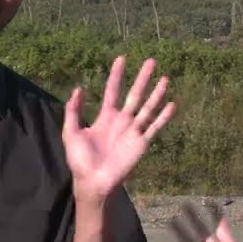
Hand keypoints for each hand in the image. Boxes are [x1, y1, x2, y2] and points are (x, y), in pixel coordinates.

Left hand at [62, 55, 174, 201]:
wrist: (93, 182)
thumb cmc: (79, 161)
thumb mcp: (71, 133)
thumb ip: (73, 112)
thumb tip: (78, 89)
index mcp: (105, 117)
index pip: (112, 91)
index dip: (116, 75)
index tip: (122, 59)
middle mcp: (121, 121)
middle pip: (134, 95)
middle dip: (142, 78)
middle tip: (151, 61)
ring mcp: (132, 131)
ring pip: (147, 108)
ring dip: (156, 94)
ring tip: (165, 79)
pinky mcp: (141, 143)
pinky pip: (154, 127)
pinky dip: (163, 117)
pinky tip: (172, 104)